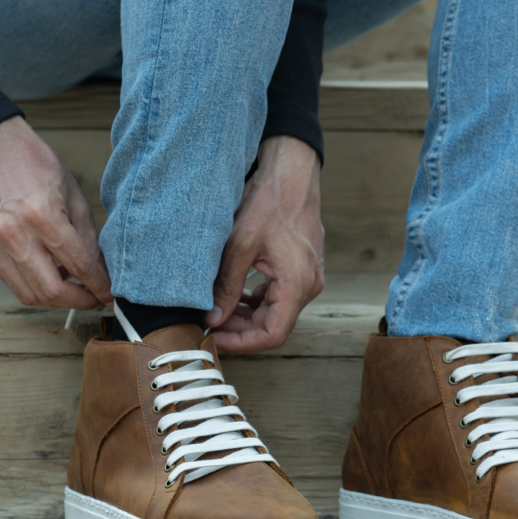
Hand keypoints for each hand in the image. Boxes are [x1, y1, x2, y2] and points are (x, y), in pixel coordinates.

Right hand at [0, 116, 111, 309]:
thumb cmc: (38, 169)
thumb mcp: (76, 200)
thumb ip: (89, 241)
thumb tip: (103, 274)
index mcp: (42, 217)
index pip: (79, 266)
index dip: (99, 287)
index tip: (111, 297)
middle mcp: (14, 233)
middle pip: (51, 291)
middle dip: (79, 302)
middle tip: (95, 299)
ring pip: (29, 294)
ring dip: (57, 300)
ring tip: (75, 290)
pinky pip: (13, 282)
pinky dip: (36, 286)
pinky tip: (51, 276)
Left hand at [207, 135, 324, 352]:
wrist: (292, 175)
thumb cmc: (270, 202)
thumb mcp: (240, 246)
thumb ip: (227, 287)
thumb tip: (213, 319)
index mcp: (297, 284)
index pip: (272, 335)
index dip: (242, 343)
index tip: (215, 338)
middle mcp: (308, 286)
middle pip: (273, 326)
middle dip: (239, 329)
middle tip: (209, 322)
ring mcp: (308, 279)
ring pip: (275, 313)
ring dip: (246, 316)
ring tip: (216, 309)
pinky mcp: (302, 271)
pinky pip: (279, 297)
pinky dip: (256, 302)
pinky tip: (235, 295)